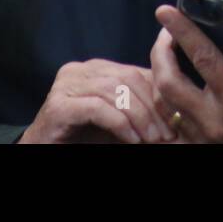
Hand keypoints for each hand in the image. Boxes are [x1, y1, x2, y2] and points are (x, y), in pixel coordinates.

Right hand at [19, 59, 178, 143]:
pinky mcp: (58, 106)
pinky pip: (98, 108)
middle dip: (153, 107)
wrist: (43, 153)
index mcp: (96, 68)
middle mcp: (79, 70)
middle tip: (168, 132)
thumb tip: (179, 109)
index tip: (178, 117)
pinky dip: (120, 124)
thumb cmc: (84, 139)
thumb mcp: (119, 120)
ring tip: (153, 139)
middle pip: (128, 78)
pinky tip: (132, 140)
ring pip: (115, 91)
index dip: (161, 93)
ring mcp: (66, 85)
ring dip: (140, 117)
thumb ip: (140, 107)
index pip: (137, 71)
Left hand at [149, 5, 222, 143]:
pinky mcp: (199, 143)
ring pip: (165, 102)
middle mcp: (214, 119)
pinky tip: (173, 78)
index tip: (167, 11)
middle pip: (169, 83)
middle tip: (165, 32)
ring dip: (160, 73)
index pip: (203, 59)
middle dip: (160, 53)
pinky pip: (171, 117)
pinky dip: (166, 95)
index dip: (183, 32)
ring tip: (167, 50)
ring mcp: (203, 135)